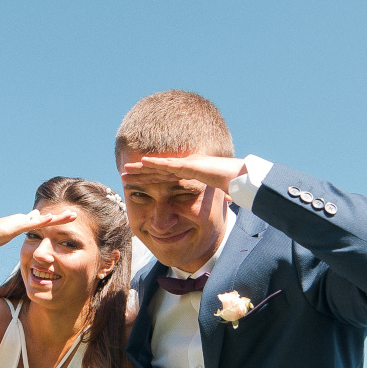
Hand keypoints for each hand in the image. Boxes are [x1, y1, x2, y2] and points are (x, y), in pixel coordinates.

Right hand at [0, 209, 76, 255]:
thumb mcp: (5, 236)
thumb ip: (14, 231)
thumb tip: (19, 229)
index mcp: (20, 223)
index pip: (41, 222)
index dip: (55, 221)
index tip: (67, 219)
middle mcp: (20, 219)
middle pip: (45, 219)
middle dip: (61, 217)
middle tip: (75, 215)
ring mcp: (17, 222)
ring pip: (41, 220)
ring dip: (57, 218)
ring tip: (72, 215)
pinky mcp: (12, 227)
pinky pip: (30, 224)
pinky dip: (42, 221)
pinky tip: (52, 219)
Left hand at [119, 153, 246, 194]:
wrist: (243, 176)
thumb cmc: (233, 183)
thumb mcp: (214, 196)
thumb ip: (207, 199)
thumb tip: (214, 204)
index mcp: (188, 174)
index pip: (163, 177)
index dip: (148, 178)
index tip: (134, 181)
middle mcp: (184, 167)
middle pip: (157, 170)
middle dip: (139, 172)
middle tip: (123, 173)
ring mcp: (187, 164)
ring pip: (159, 166)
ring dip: (141, 167)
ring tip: (125, 169)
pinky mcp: (191, 165)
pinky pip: (170, 165)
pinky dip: (156, 164)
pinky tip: (143, 163)